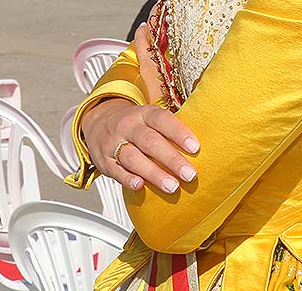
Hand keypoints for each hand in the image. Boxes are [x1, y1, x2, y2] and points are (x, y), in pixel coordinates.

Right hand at [80, 97, 197, 194]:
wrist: (97, 122)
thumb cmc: (134, 125)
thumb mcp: (149, 118)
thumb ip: (169, 129)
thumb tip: (204, 143)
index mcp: (143, 114)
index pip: (162, 120)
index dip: (179, 133)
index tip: (195, 148)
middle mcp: (128, 126)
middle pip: (150, 141)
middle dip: (172, 159)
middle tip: (190, 174)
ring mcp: (114, 143)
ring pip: (133, 158)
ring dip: (154, 173)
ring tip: (172, 186)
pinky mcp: (104, 161)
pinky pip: (116, 170)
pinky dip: (127, 178)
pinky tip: (140, 186)